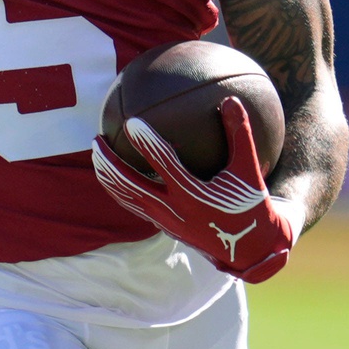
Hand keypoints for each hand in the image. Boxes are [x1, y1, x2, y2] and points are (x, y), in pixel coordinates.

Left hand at [90, 96, 302, 281]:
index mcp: (195, 196)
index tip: (131, 122)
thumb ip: (240, 135)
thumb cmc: (252, 204)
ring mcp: (164, 221)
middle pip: (130, 186)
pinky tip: (113, 173)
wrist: (250, 249)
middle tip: (96, 139)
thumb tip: (231, 99)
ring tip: (96, 154)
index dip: (147, 144)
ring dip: (107, 176)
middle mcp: (174, 211)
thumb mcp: (250, 170)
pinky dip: (118, 188)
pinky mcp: (162, 226)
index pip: (164, 166)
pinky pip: (132, 204)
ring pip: (125, 198)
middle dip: (109, 163)